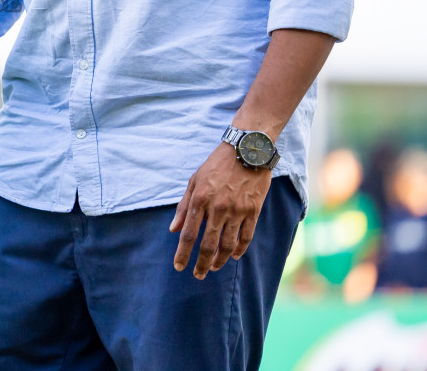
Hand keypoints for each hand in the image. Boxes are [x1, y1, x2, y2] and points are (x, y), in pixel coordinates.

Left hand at [169, 143, 271, 279]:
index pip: (189, 234)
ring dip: (219, 260)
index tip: (179, 266)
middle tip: (197, 275)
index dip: (182, 253)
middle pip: (208, 244)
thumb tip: (173, 229)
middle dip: (201, 264)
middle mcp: (218, 207)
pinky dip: (239, 250)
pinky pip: (246, 236)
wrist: (247, 150)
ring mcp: (237, 210)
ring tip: (212, 268)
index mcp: (200, 199)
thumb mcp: (194, 180)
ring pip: (227, 244)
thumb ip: (184, 206)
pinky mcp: (253, 210)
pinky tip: (232, 256)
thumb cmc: (217, 165)